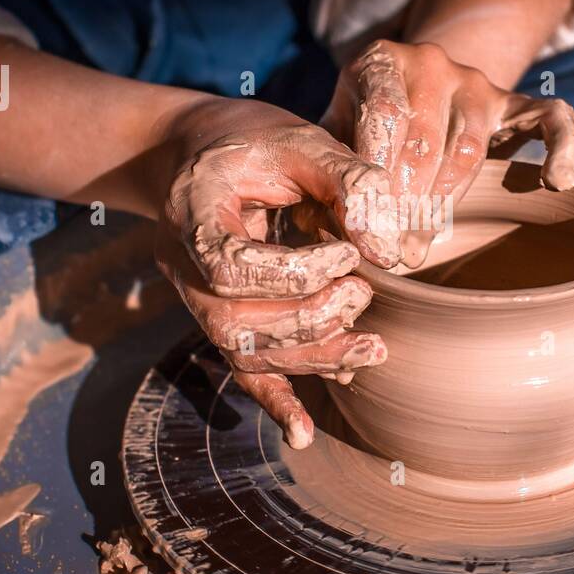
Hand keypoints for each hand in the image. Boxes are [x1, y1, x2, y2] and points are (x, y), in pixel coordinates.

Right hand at [153, 99, 401, 448]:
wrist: (194, 152)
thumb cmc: (251, 142)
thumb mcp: (301, 141)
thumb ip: (349, 185)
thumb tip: (391, 252)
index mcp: (192, 213)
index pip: (232, 268)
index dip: (293, 273)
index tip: (346, 253)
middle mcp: (182, 267)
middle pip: (236, 323)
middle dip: (311, 318)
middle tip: (364, 293)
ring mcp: (195, 300)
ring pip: (243, 353)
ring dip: (311, 358)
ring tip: (373, 348)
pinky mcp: (219, 318)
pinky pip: (239, 369)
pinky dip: (273, 402)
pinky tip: (302, 432)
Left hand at [322, 40, 573, 266]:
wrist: (412, 80)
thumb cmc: (360, 124)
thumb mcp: (333, 131)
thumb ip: (327, 169)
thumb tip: (320, 229)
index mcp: (380, 60)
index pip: (381, 118)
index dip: (376, 177)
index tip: (368, 228)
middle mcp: (430, 61)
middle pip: (423, 139)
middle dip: (404, 202)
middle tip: (391, 251)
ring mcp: (476, 80)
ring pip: (469, 146)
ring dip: (445, 201)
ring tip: (422, 243)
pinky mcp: (515, 100)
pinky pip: (551, 117)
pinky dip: (561, 147)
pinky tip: (558, 181)